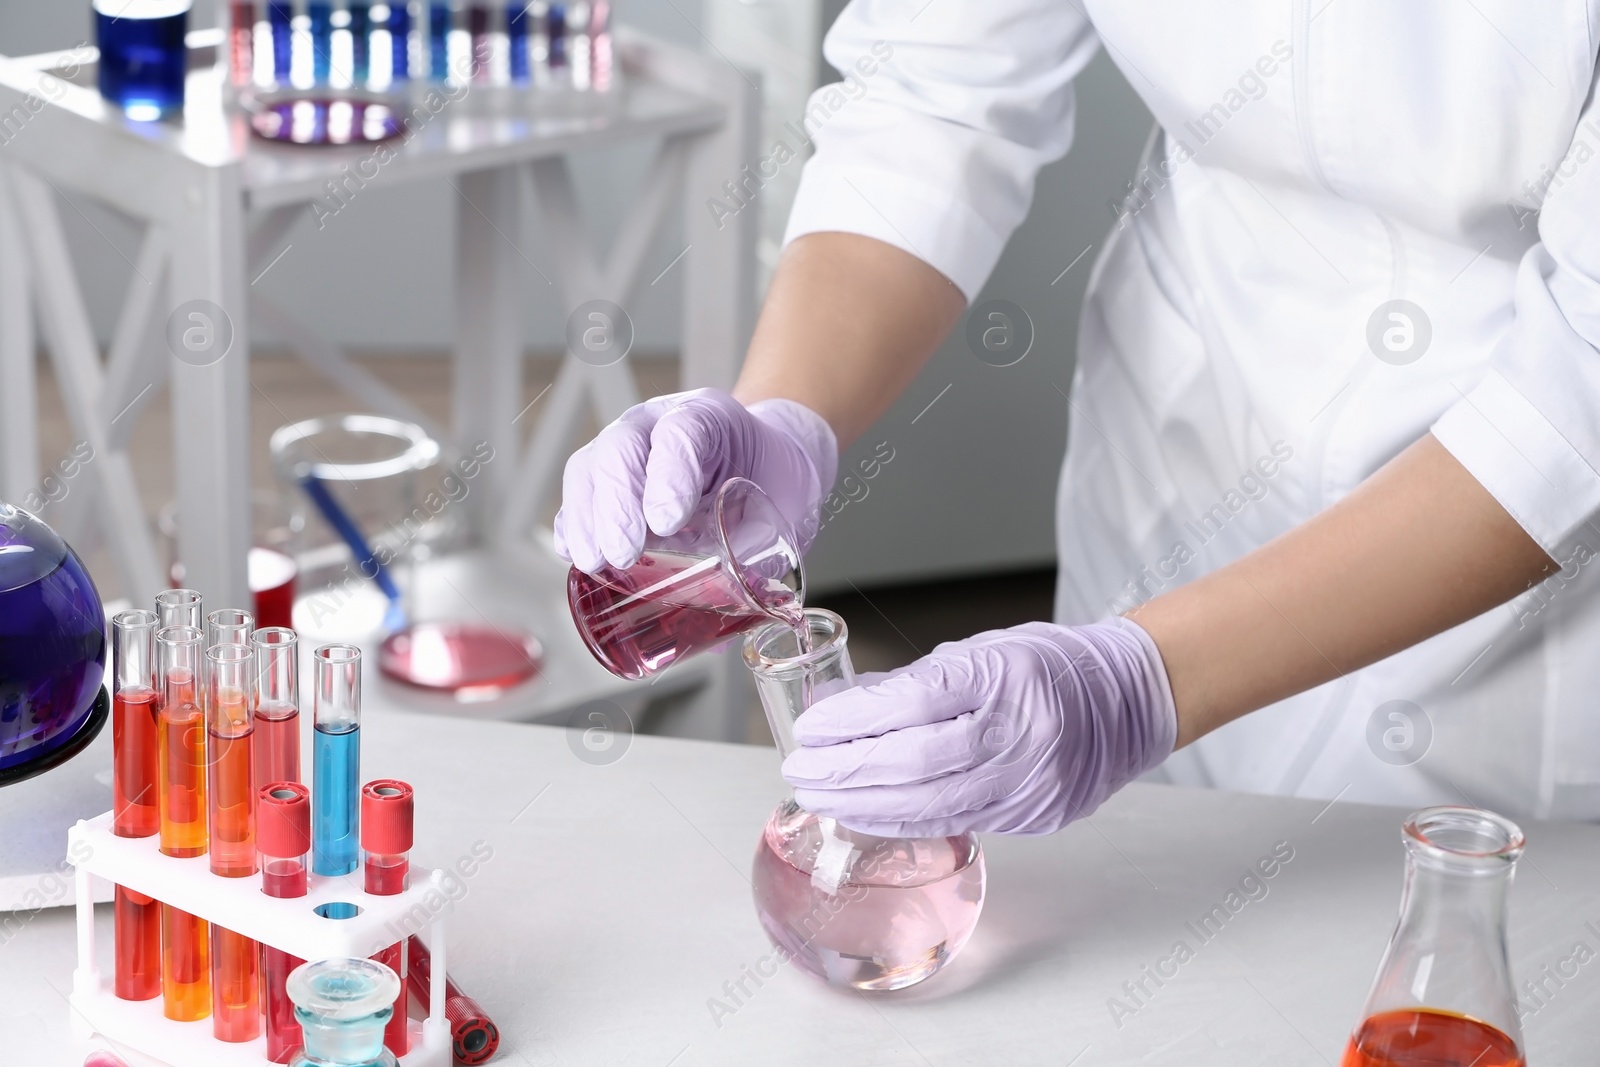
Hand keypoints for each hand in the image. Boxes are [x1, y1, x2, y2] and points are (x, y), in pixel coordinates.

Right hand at [554, 388, 837, 572]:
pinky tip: (575, 553)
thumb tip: (736, 604)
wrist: (768, 461)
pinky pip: (579, 493)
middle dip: (618, 504)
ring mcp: (627, 448)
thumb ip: (764, 548)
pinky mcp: (607, 479)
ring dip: (587, 518)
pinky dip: (573, 524)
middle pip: (622, 447)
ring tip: (594, 561)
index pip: (682, 434)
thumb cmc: (774, 481)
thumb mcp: (786, 505)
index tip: (668, 522)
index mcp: (710, 419)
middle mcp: (658, 423)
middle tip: (624, 553)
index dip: (670, 474)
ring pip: (591, 467)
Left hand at [781, 618, 1176, 835]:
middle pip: (914, 762)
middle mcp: (1020, 731)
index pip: (912, 702)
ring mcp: (1030, 780)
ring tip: (821, 797)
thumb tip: (836, 706)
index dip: (852, 720)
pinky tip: (868, 813)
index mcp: (1004, 675)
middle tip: (800, 771)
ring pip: (930, 805)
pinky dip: (904, 820)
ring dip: (864, 805)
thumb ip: (909, 682)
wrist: (1126, 699)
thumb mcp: (979, 651)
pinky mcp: (1034, 814)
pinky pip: (956, 822)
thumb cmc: (1048, 666)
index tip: (810, 728)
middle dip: (846, 772)